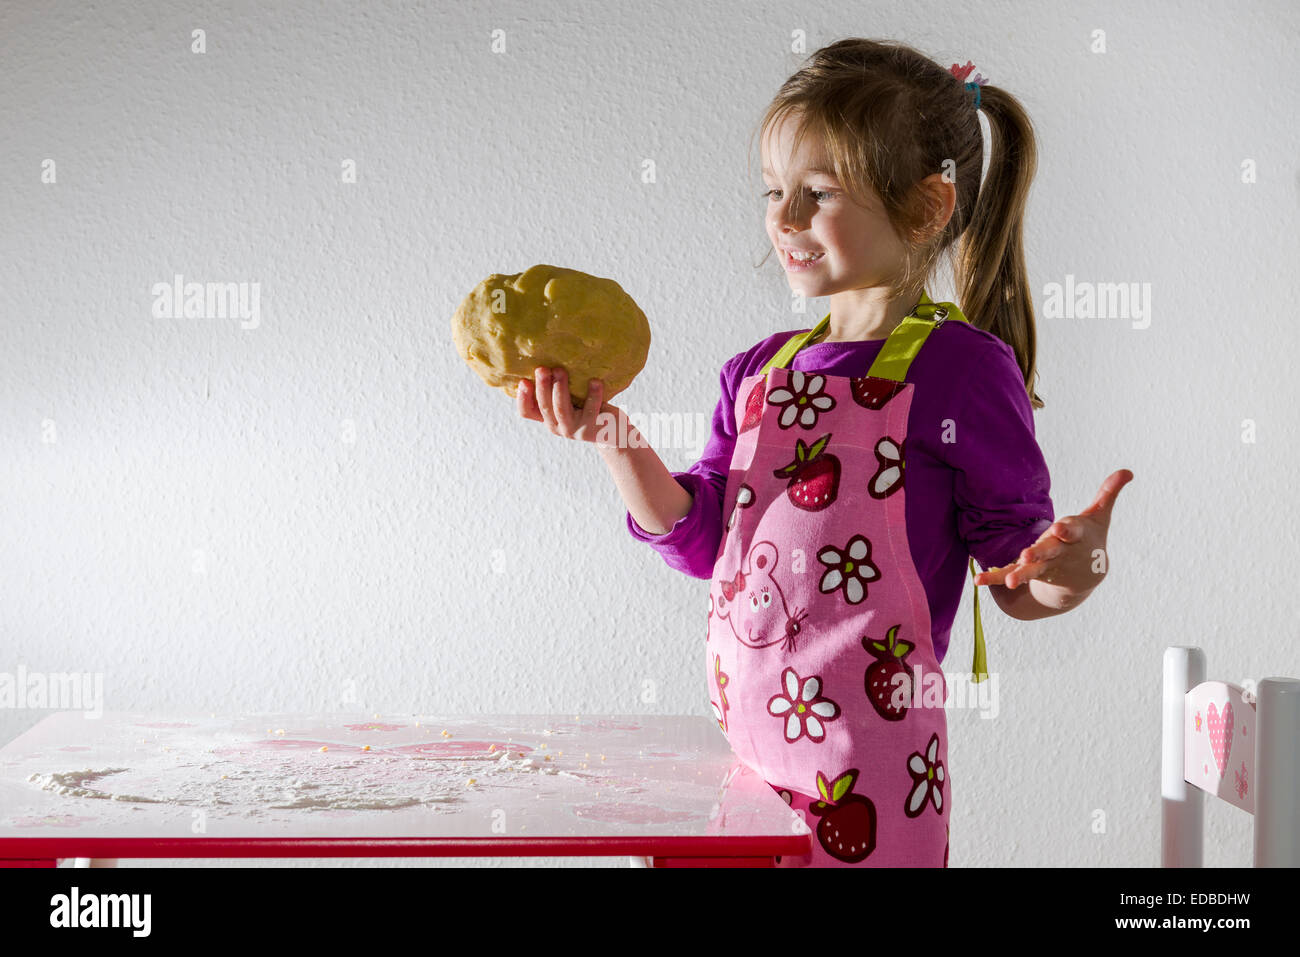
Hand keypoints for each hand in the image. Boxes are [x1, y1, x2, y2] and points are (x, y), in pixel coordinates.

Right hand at [516, 366, 621, 445]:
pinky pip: (591, 410)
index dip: (523, 398)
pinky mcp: (593, 429)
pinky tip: (595, 381)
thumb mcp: (569, 402)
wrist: (612, 432)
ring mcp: (574, 430)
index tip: (523, 381)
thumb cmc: (588, 410)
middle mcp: (558, 426)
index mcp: (548, 417)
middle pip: (545, 407)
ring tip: (561, 370)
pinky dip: (593, 395)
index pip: (527, 412)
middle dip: (542, 387)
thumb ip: (557, 389)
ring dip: (560, 389)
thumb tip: (547, 359)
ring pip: (562, 409)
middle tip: (542, 369)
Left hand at [974, 469, 1133, 594]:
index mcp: (1074, 536)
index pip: (1071, 532)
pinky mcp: (1029, 571)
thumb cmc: (1090, 539)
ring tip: (1009, 580)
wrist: (1086, 575)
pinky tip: (978, 580)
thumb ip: (1107, 493)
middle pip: (1048, 553)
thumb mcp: (1099, 516)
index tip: (1059, 528)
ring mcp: (1043, 565)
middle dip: (1039, 554)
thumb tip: (1128, 471)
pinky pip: (1009, 573)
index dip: (1065, 531)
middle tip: (1027, 556)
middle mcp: (1058, 553)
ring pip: (1030, 570)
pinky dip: (994, 577)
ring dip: (1019, 574)